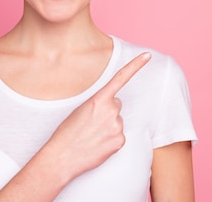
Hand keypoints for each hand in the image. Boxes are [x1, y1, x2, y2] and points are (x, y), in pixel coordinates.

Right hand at [44, 52, 151, 179]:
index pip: (121, 78)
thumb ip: (99, 104)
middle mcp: (111, 110)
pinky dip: (110, 139)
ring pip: (117, 121)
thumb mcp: (80, 109)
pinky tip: (98, 144)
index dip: (136, 65)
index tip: (148, 55)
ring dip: (108, 127)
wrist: (63, 156)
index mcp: (99, 99)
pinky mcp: (120, 141)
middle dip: (106, 112)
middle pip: (116, 105)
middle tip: (91, 123)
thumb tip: (113, 108)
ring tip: (92, 135)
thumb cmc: (68, 132)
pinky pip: (119, 135)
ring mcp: (117, 126)